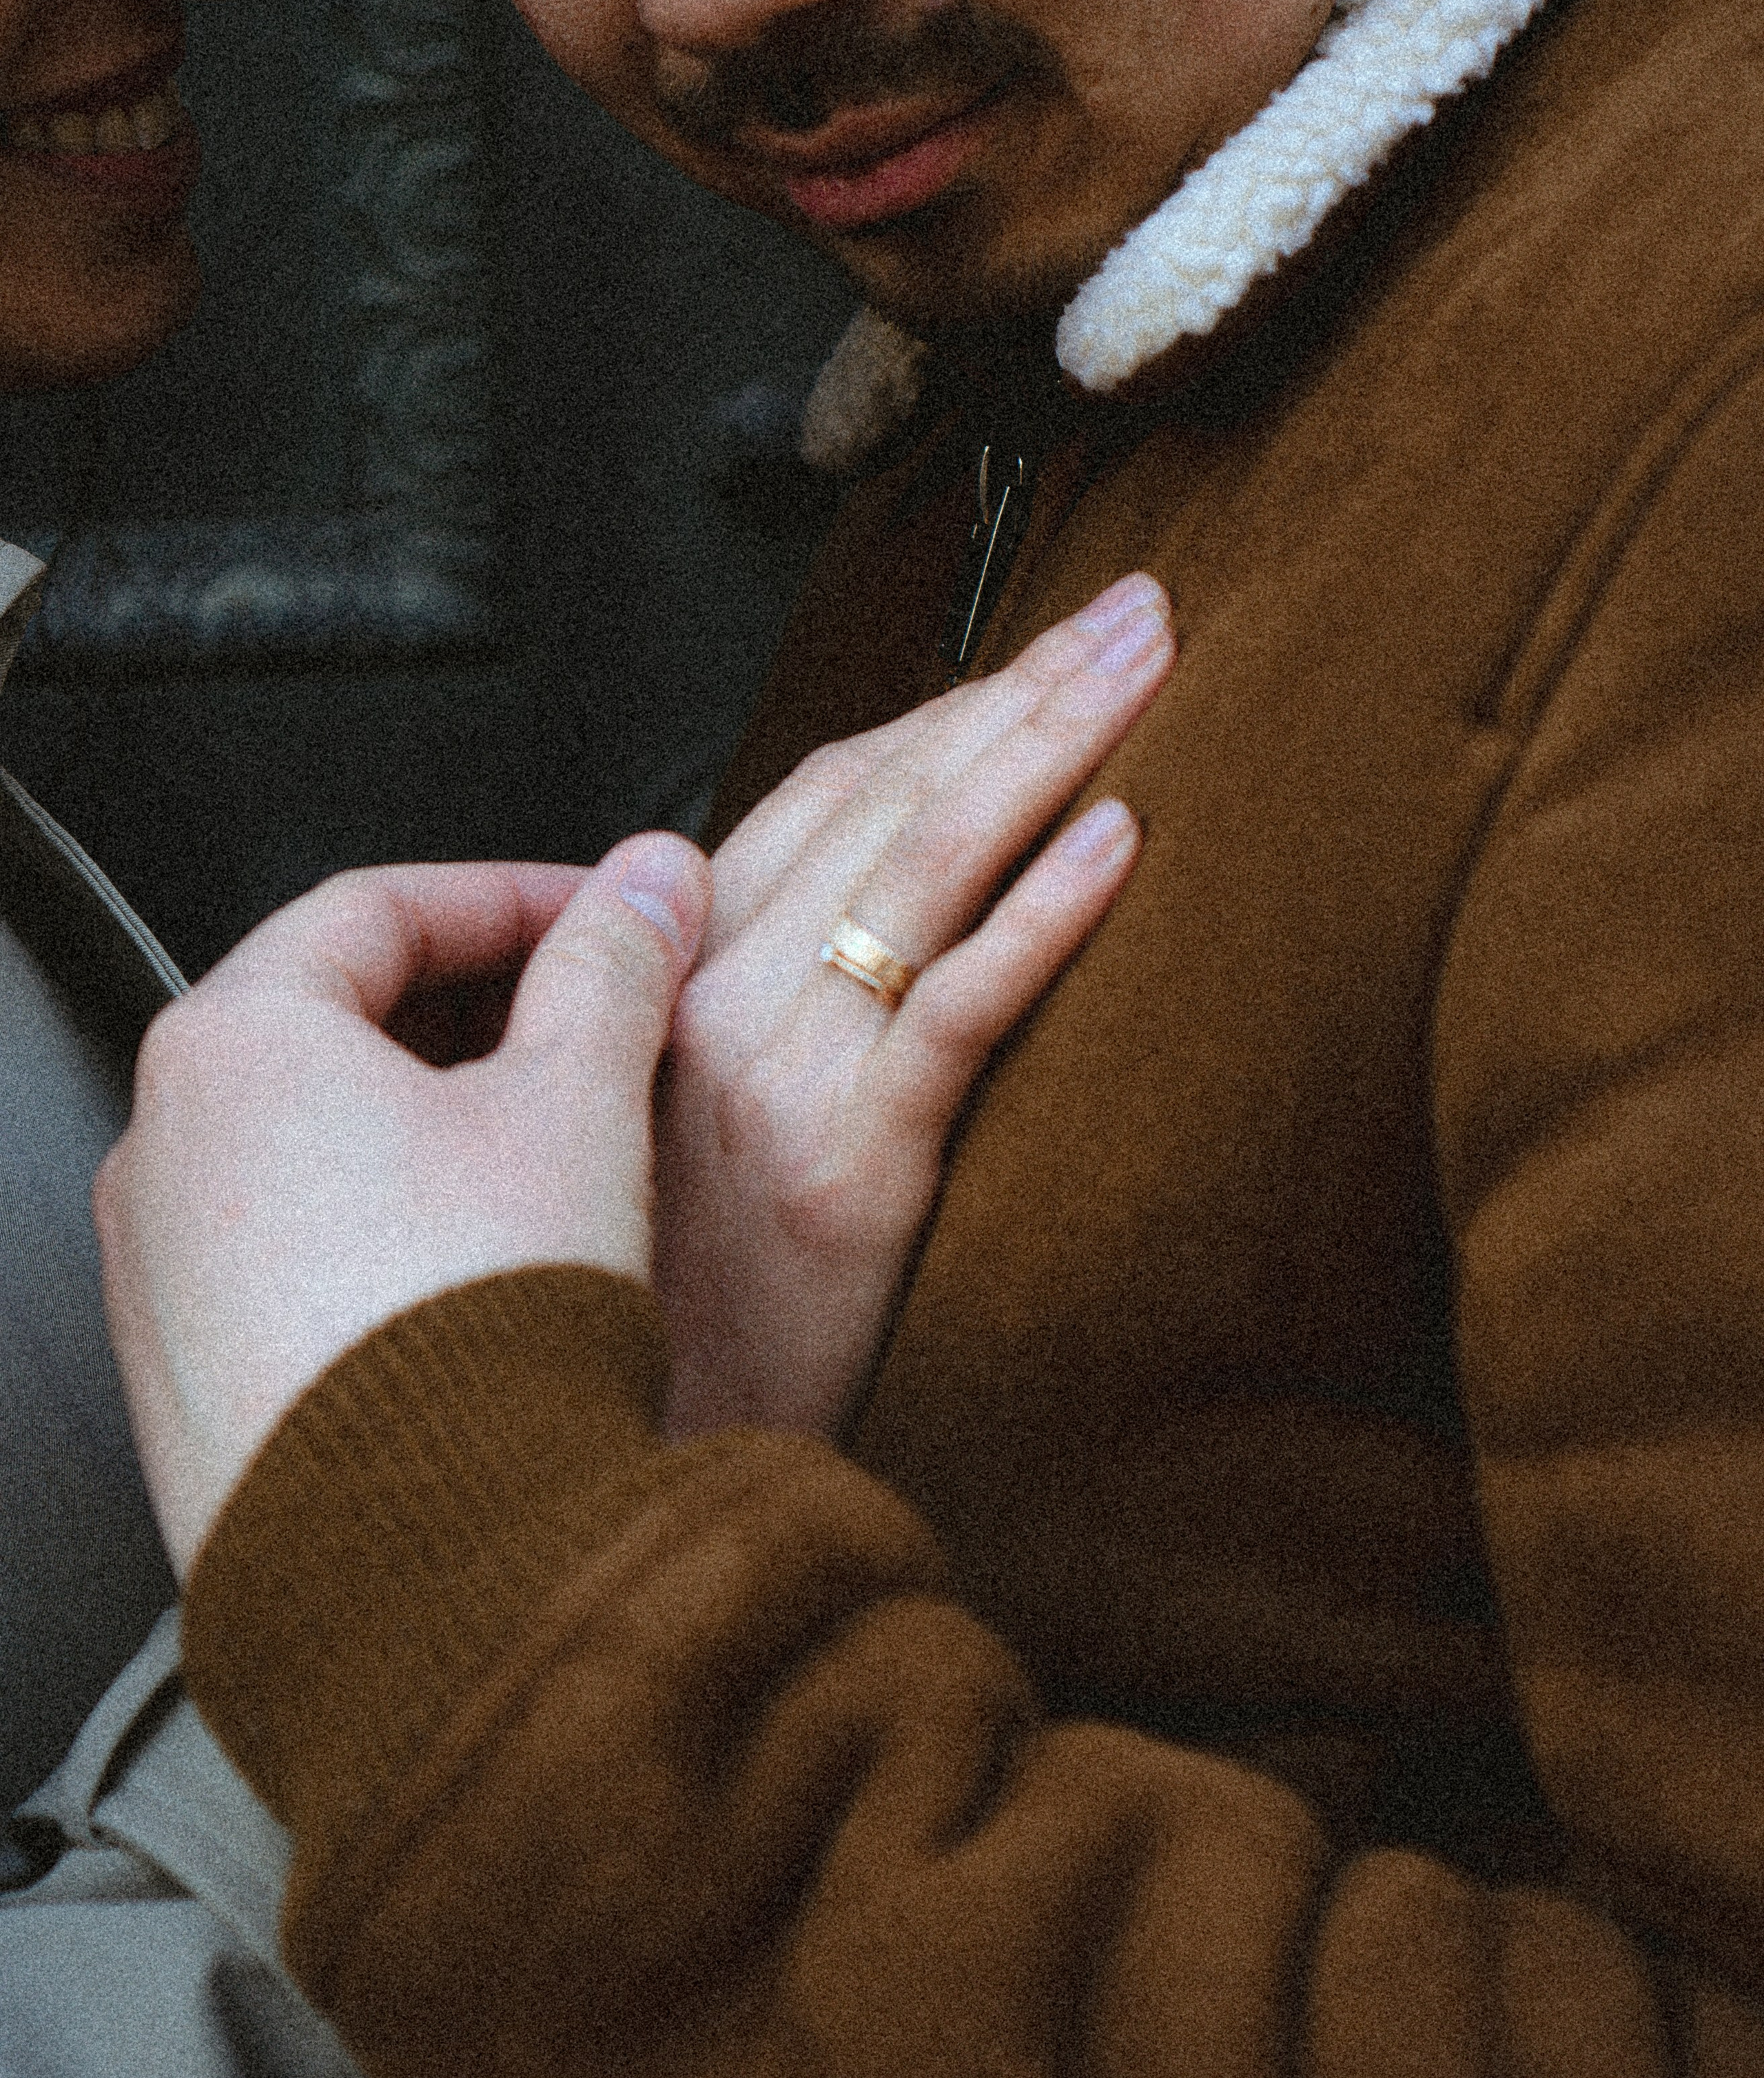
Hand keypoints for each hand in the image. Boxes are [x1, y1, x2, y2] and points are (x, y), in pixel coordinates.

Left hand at [95, 839, 710, 1578]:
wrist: (429, 1567)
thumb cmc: (477, 1330)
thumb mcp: (579, 1104)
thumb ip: (613, 968)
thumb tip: (649, 887)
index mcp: (231, 1046)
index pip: (375, 909)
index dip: (513, 898)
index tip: (603, 920)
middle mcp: (161, 1152)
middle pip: (329, 1024)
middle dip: (478, 1012)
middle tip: (592, 1028)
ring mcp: (158, 1276)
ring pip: (307, 1148)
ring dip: (431, 1125)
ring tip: (555, 1158)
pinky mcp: (187, 1381)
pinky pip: (287, 1258)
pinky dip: (382, 1228)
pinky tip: (483, 1272)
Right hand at [656, 573, 1174, 1443]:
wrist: (639, 1470)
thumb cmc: (683, 1299)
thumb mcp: (688, 1126)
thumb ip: (758, 1008)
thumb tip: (883, 919)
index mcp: (680, 981)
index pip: (823, 792)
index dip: (947, 705)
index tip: (1046, 644)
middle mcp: (715, 1005)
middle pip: (883, 800)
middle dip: (1021, 688)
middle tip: (1139, 608)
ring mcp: (779, 1082)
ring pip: (923, 871)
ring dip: (1048, 748)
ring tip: (1149, 667)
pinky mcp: (849, 1172)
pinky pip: (957, 1012)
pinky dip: (1041, 915)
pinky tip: (1121, 840)